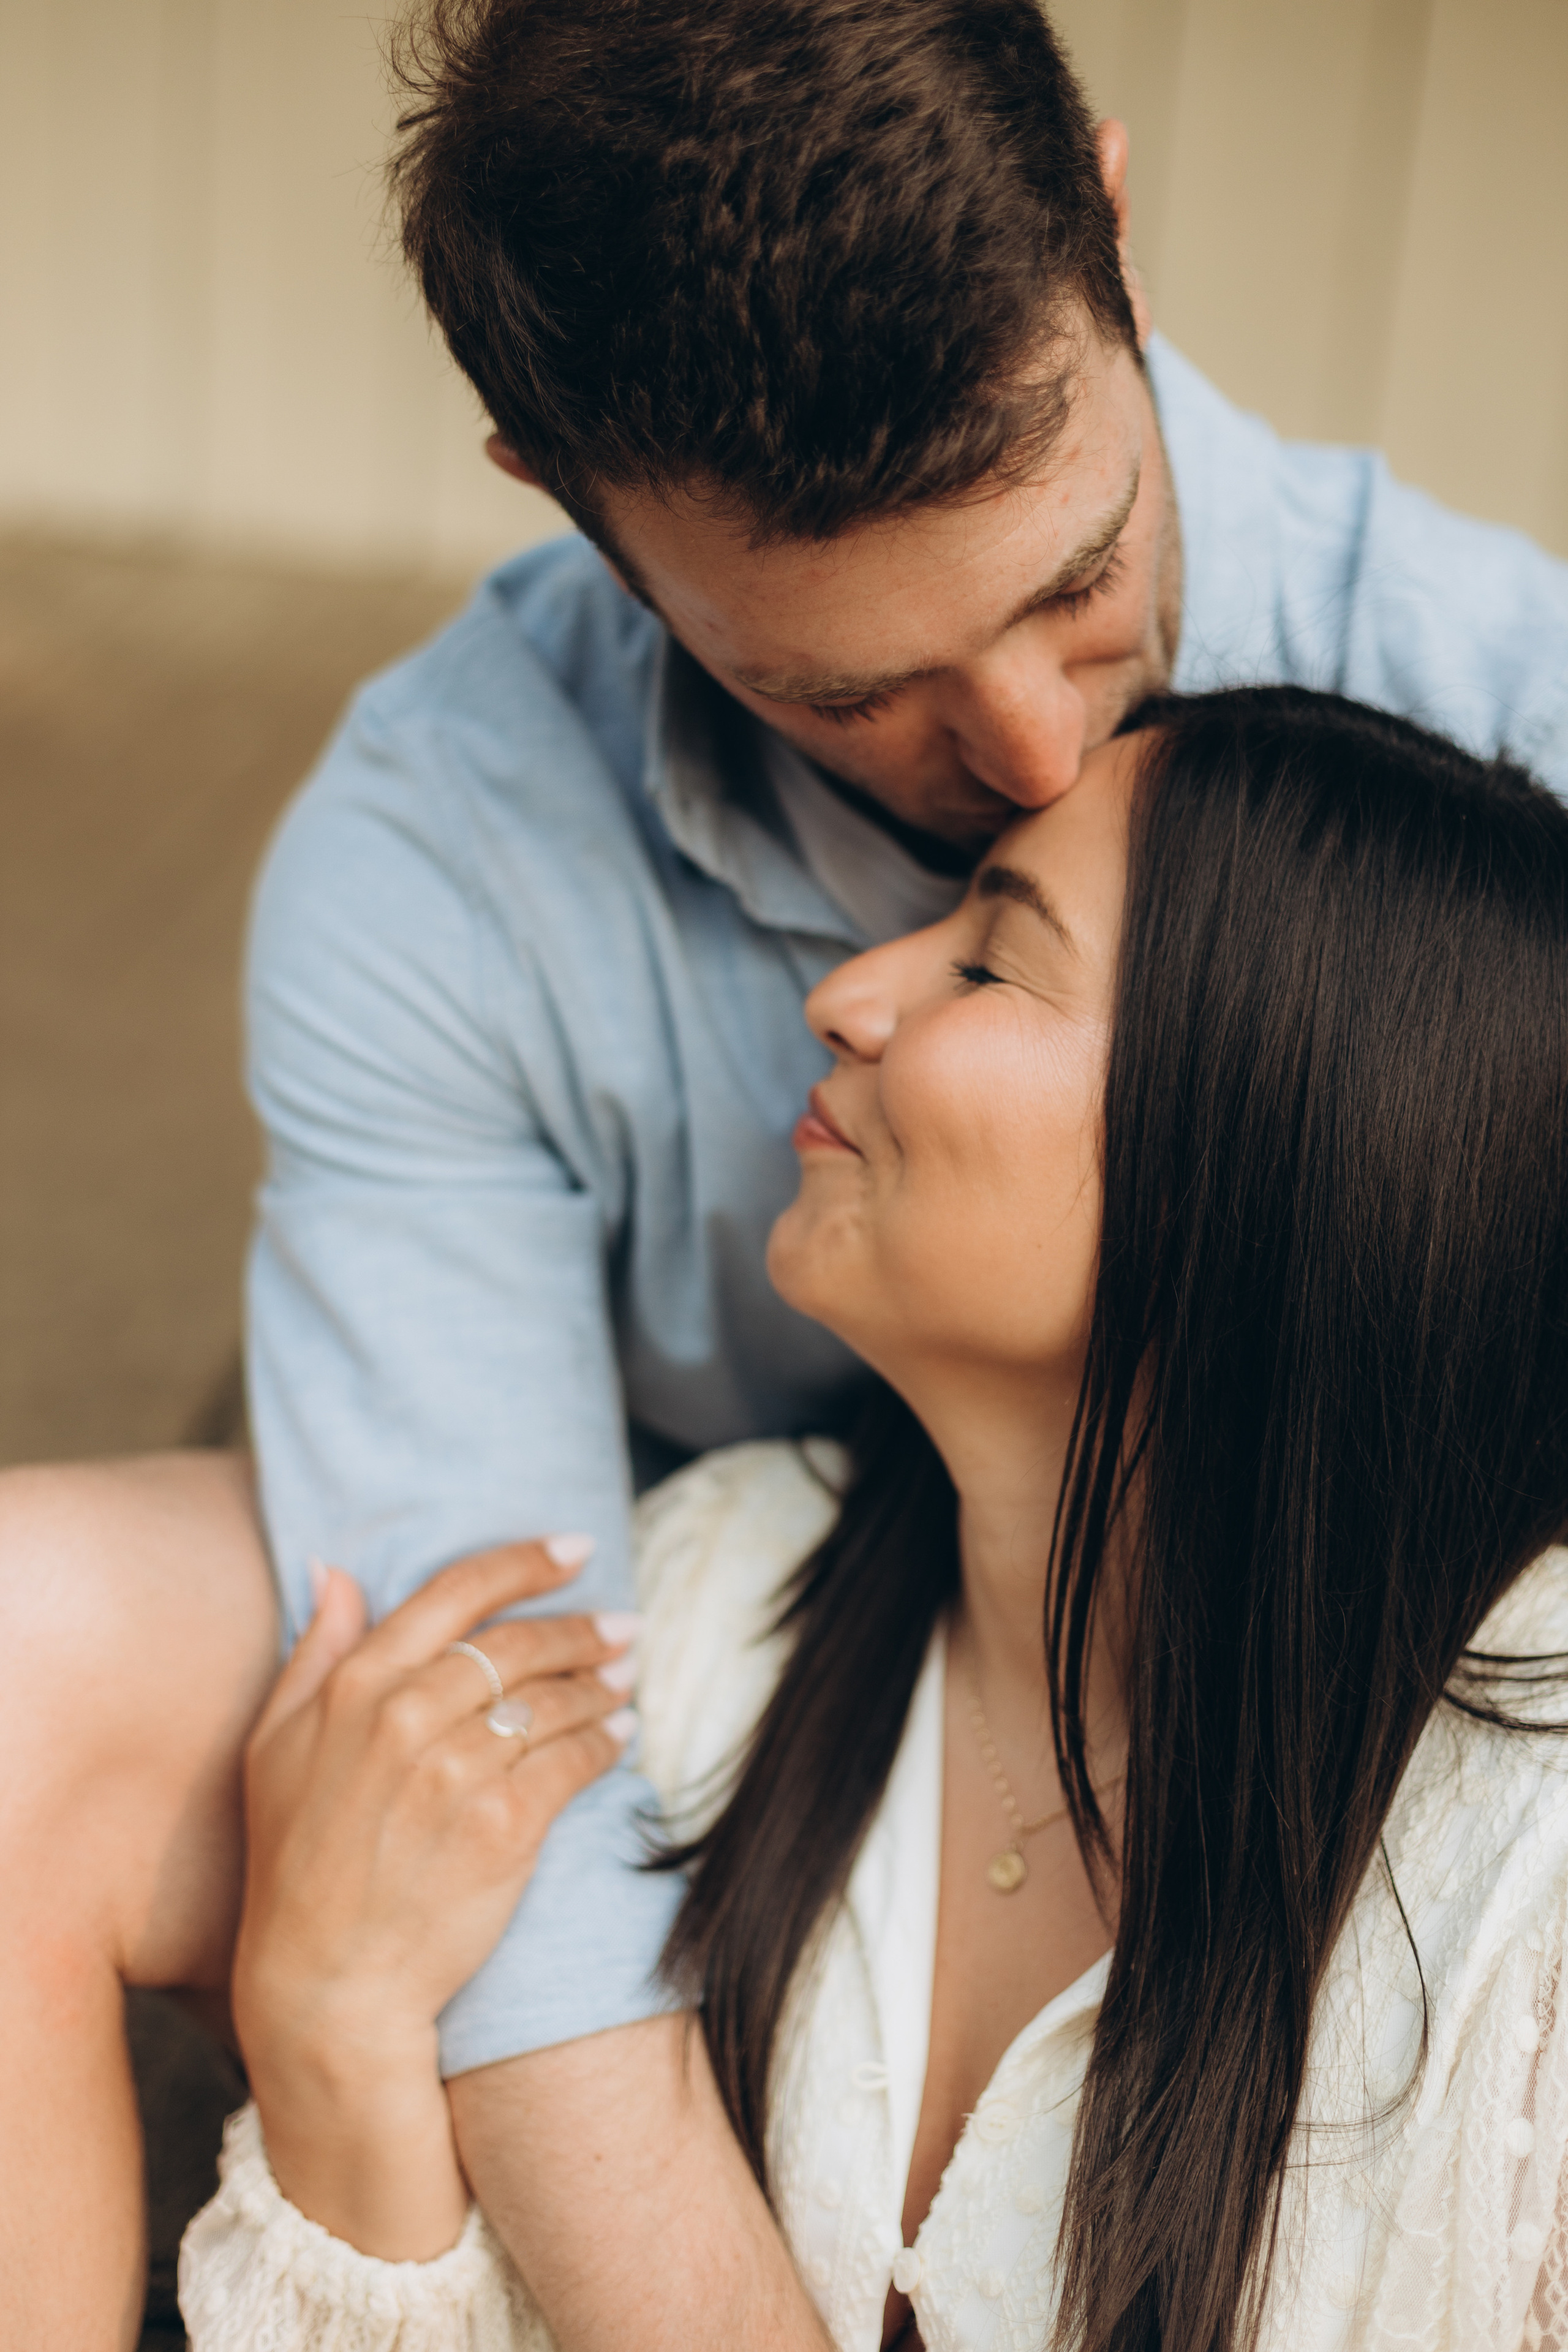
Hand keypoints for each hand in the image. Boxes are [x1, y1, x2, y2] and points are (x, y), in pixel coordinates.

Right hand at [232, 1538, 636, 2255]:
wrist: (326, 1984)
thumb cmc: (294, 1863)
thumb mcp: (273, 1747)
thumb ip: (313, 1652)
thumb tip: (334, 1571)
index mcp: (357, 1686)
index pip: (458, 1592)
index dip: (524, 1561)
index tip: (575, 1548)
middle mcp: (409, 1717)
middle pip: (520, 1644)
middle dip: (582, 1627)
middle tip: (622, 1624)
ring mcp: (459, 1772)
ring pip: (556, 1700)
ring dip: (603, 1681)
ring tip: (627, 1674)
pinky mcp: (505, 1827)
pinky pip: (576, 1763)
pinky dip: (608, 1743)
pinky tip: (622, 1736)